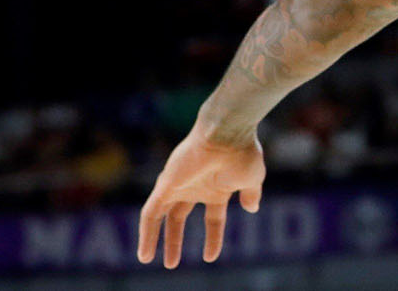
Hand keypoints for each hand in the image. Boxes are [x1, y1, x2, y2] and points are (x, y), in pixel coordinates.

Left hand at [137, 125, 265, 267]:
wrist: (226, 133)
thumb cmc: (242, 153)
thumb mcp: (252, 178)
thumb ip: (251, 194)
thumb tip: (252, 208)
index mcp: (217, 189)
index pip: (213, 219)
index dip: (213, 237)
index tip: (210, 257)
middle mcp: (195, 188)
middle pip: (179, 218)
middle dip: (174, 241)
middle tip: (171, 264)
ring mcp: (179, 186)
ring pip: (160, 216)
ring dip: (155, 239)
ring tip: (146, 259)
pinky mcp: (165, 184)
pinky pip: (150, 212)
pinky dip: (146, 232)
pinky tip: (145, 249)